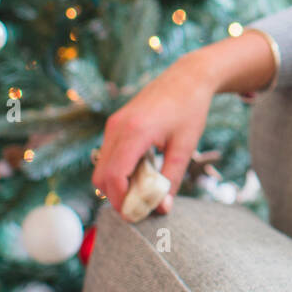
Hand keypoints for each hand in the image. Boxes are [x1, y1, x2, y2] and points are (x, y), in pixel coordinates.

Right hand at [91, 56, 216, 218]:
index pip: (114, 177)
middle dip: (117, 197)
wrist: (187, 77)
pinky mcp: (115, 124)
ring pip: (101, 167)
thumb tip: (162, 208)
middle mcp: (117, 127)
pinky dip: (119, 171)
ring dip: (117, 185)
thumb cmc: (190, 109)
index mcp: (135, 132)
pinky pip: (108, 156)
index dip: (122, 201)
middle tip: (141, 208)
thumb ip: (172, 179)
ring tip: (145, 191)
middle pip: (102, 177)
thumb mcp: (185, 147)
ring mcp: (113, 125)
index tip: (137, 215)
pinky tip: (142, 173)